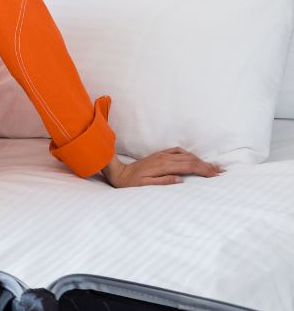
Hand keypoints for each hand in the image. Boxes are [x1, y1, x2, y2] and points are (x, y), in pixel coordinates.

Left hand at [102, 146, 222, 187]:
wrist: (119, 172)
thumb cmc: (131, 183)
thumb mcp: (145, 186)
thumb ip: (163, 182)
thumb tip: (180, 181)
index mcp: (163, 166)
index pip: (188, 166)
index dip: (203, 170)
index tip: (215, 174)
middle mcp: (164, 158)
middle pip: (190, 160)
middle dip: (206, 165)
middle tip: (220, 171)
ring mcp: (162, 155)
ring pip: (186, 155)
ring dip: (200, 160)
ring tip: (212, 166)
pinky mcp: (159, 155)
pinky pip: (178, 151)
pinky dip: (189, 155)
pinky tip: (194, 159)